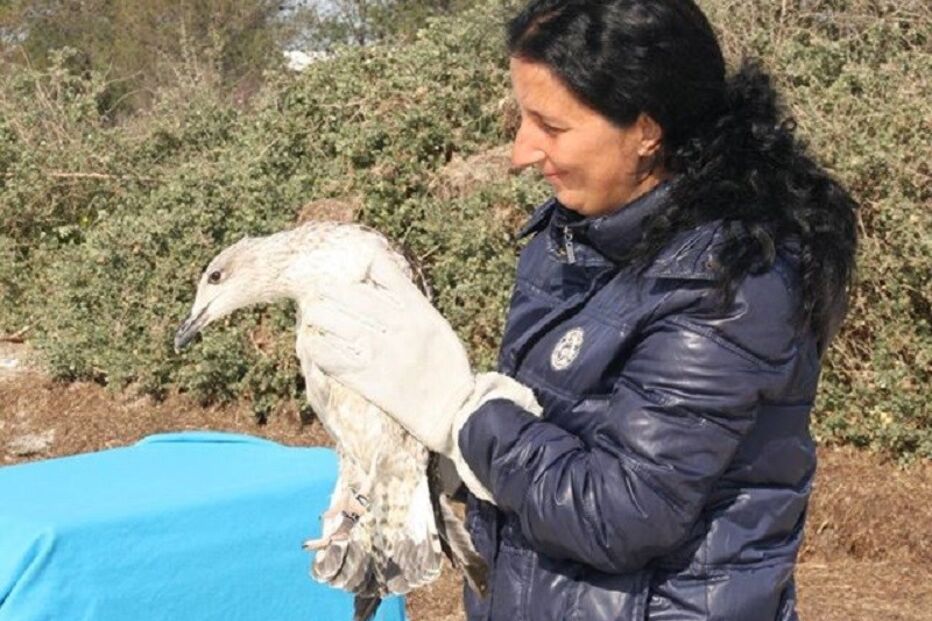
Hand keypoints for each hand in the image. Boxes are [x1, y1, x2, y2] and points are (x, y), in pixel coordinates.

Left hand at [302, 251, 541, 502]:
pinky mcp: (370, 381)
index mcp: (419, 312)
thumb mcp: (437, 326)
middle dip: (333, 291)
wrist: (453, 411)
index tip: (349, 269)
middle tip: (321, 292)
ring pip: (341, 325)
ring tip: (314, 314)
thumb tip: (380, 285)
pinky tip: (312, 343)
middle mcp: (400, 328)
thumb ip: (412, 305)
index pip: (385, 274)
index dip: (362, 265)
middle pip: (356, 297)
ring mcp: (383, 354)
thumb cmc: (446, 367)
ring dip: (321, 316)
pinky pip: (336, 359)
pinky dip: (320, 349)